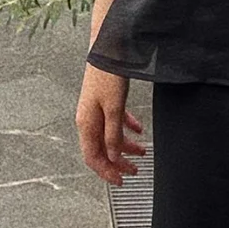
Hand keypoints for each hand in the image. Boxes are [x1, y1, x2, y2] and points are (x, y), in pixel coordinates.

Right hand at [75, 63, 146, 186]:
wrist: (109, 46)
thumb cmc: (108, 74)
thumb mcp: (114, 108)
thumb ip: (113, 134)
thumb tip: (113, 157)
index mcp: (86, 123)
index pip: (93, 157)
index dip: (107, 171)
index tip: (121, 181)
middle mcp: (88, 118)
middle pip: (102, 149)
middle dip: (118, 162)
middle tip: (134, 171)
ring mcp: (96, 109)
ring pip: (110, 135)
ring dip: (125, 145)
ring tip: (142, 151)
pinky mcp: (104, 99)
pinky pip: (114, 120)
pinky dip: (126, 127)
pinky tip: (138, 129)